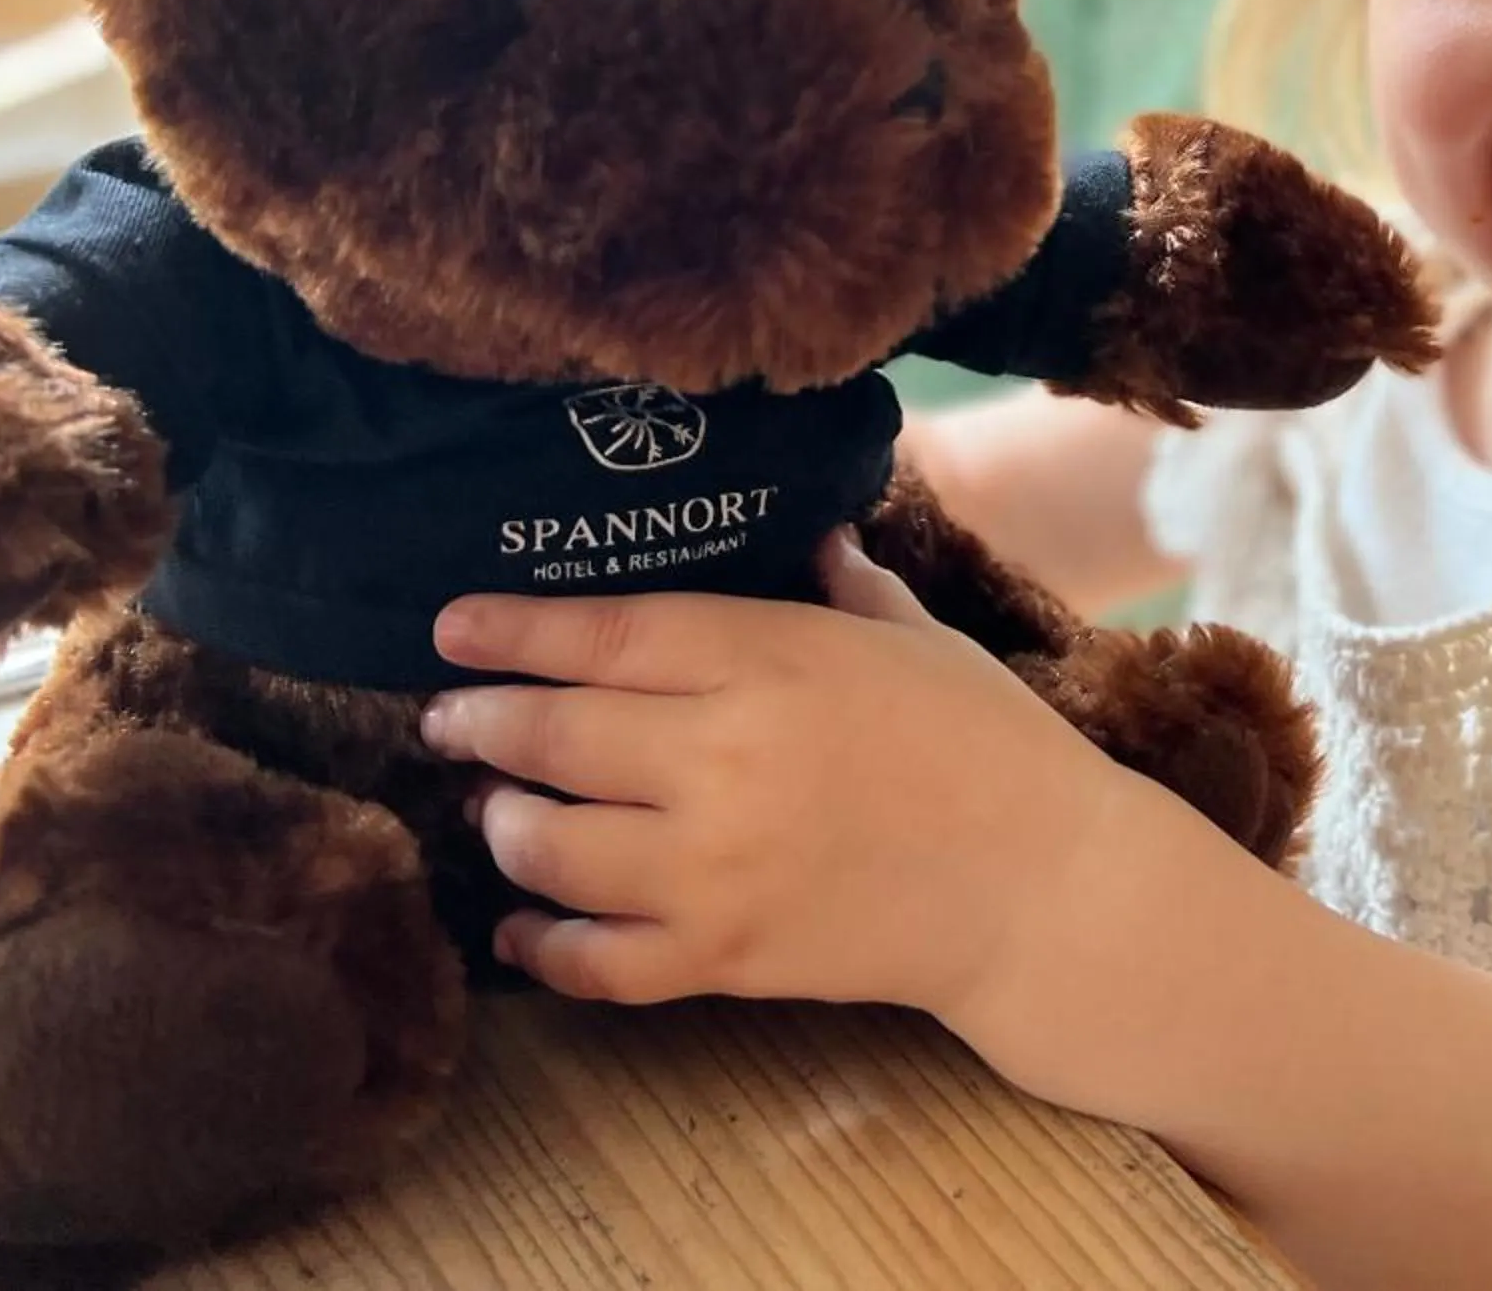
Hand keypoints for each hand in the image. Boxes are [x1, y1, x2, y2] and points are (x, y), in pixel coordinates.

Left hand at [418, 531, 1130, 1016]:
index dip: (510, 630)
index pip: (602, 634)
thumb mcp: (917, 636)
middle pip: (552, 735)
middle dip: (479, 724)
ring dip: (504, 824)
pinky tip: (523, 925)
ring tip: (500, 810)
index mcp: (769, 660)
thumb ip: (844, 584)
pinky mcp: (721, 959)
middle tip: (450, 719)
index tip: (451, 627)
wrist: (1041, 887)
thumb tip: (806, 531)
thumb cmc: (987, 742)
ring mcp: (713, 869)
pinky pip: (592, 960)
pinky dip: (540, 945)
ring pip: (548, 846)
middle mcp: (722, 759)